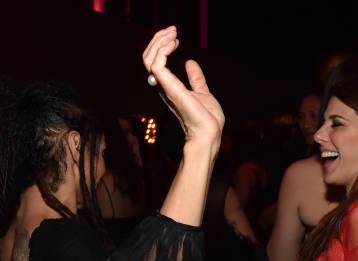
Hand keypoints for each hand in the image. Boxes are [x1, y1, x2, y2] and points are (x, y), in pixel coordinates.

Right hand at [142, 26, 223, 146]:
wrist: (209, 132)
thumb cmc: (206, 119)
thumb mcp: (202, 92)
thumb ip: (195, 78)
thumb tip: (190, 63)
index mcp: (169, 88)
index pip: (155, 64)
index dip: (161, 47)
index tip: (175, 37)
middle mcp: (163, 87)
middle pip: (148, 59)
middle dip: (157, 40)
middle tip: (172, 31)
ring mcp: (165, 88)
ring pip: (149, 60)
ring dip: (159, 42)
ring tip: (173, 34)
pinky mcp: (170, 88)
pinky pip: (157, 65)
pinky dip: (162, 50)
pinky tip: (173, 43)